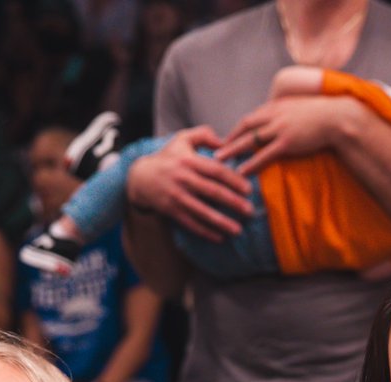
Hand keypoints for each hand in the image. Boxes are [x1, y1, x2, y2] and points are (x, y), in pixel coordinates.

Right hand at [126, 126, 254, 241]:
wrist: (141, 176)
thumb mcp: (182, 139)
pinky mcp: (172, 210)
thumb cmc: (168, 157)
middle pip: (212, 192)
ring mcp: (177, 196)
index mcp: (189, 161)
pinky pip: (191, 224)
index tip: (248, 189)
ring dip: (221, 222)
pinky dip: (206, 232)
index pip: (215, 170)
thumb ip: (204, 135)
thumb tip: (226, 142)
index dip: (233, 180)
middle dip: (233, 202)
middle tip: (250, 211)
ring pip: (202, 212)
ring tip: (238, 230)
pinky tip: (220, 238)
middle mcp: (183, 179)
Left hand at [218, 95, 361, 174]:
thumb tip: (283, 122)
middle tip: (216, 149)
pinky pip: (264, 154)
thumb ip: (288, 114)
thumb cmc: (323, 115)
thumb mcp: (300, 109)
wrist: (336, 118)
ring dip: (233, 150)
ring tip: (220, 161)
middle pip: (245, 126)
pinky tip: (241, 171)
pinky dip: (251, 163)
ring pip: (250, 140)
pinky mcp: (287, 143)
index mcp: (277, 106)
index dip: (238, 128)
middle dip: (229, 138)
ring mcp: (279, 128)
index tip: (228, 138)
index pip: (251, 117)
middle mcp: (274, 115)